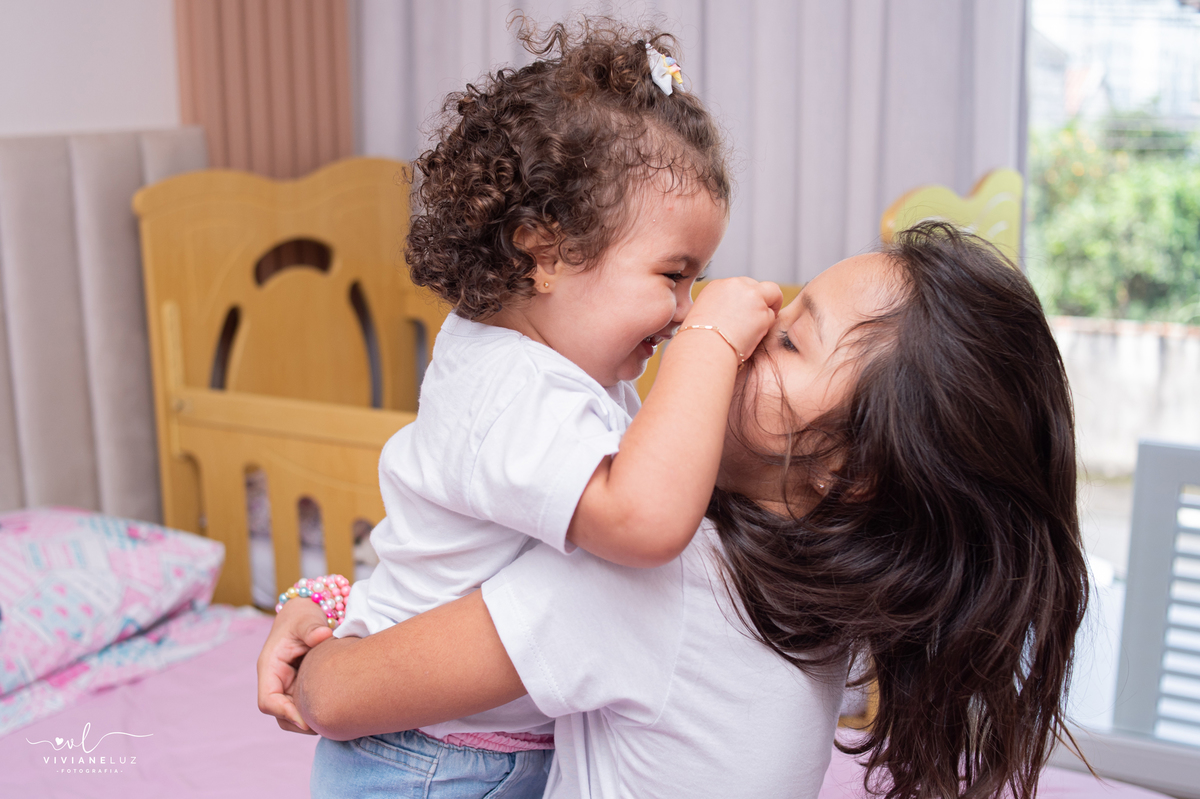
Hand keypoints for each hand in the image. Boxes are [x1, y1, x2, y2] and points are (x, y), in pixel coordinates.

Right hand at [256, 599, 333, 733]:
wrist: (308, 612)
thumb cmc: (303, 614)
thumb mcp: (306, 618)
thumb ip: (312, 627)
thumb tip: (323, 635)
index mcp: (270, 667)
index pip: (268, 701)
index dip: (285, 713)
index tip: (307, 719)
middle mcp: (275, 680)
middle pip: (279, 714)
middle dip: (299, 723)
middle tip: (326, 726)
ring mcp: (287, 685)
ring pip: (291, 715)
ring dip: (308, 721)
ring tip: (332, 723)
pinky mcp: (300, 687)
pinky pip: (304, 707)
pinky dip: (316, 713)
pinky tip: (336, 712)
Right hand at [681, 278, 782, 360]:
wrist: (703, 349)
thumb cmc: (699, 340)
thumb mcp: (703, 314)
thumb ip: (719, 307)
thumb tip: (727, 314)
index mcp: (718, 285)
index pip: (740, 286)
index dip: (744, 301)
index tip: (741, 315)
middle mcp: (736, 284)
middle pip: (758, 287)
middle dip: (760, 301)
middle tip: (754, 321)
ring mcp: (751, 296)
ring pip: (770, 297)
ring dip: (764, 314)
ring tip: (750, 332)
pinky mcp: (762, 310)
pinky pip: (771, 317)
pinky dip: (765, 328)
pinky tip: (751, 338)